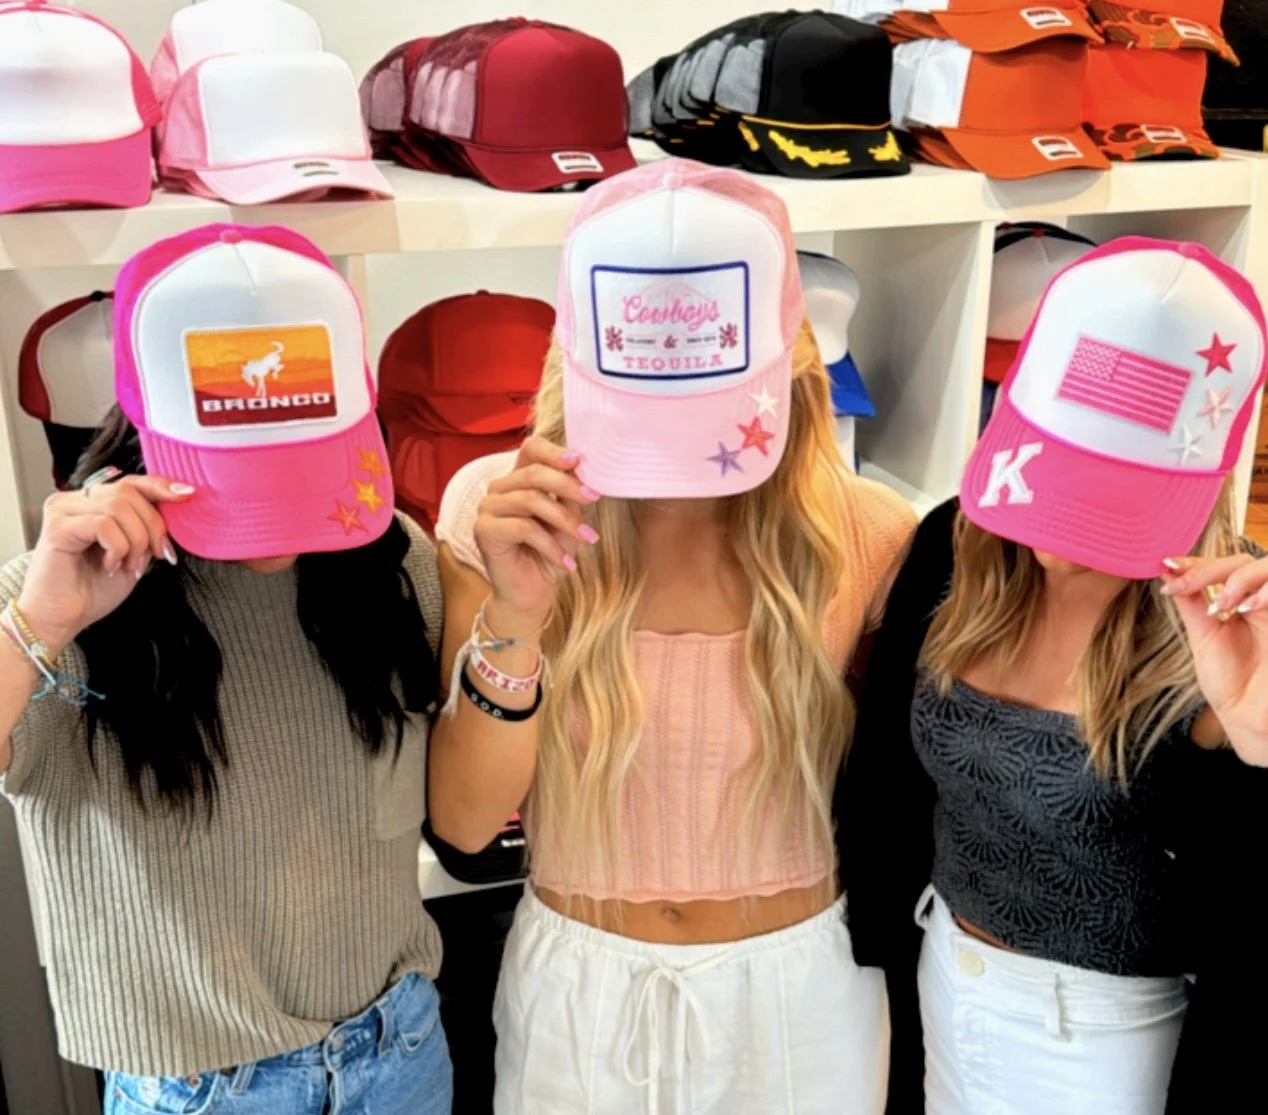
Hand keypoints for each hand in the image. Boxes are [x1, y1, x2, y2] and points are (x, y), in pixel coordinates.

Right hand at [16, 476, 194, 653]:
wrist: (63, 617)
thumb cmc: (94, 588)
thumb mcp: (135, 553)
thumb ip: (147, 529)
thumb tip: (174, 510)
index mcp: (94, 503)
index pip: (132, 483)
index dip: (161, 486)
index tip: (187, 494)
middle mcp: (76, 500)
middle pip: (129, 492)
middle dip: (153, 526)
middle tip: (157, 554)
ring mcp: (63, 510)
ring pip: (119, 506)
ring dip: (135, 541)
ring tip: (129, 565)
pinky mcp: (57, 526)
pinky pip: (103, 524)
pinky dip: (117, 547)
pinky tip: (110, 565)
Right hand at [473, 438, 599, 633]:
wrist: (531, 593)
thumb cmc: (550, 553)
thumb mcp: (567, 520)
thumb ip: (571, 496)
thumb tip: (585, 473)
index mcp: (519, 478)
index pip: (531, 449)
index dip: (554, 451)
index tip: (580, 460)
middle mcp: (500, 488)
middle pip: (533, 473)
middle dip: (569, 485)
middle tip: (594, 497)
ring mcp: (488, 508)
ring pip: (530, 499)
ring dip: (565, 520)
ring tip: (587, 539)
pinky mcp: (484, 530)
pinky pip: (523, 527)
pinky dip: (550, 545)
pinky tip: (566, 562)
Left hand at [1163, 553, 1267, 764]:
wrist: (1248, 717)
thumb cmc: (1229, 680)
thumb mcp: (1203, 635)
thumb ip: (1191, 601)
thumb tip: (1166, 568)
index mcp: (1241, 601)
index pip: (1223, 565)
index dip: (1196, 562)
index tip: (1166, 564)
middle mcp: (1263, 601)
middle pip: (1245, 561)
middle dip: (1211, 570)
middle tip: (1185, 587)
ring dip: (1242, 579)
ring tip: (1220, 605)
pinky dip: (1267, 592)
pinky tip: (1248, 607)